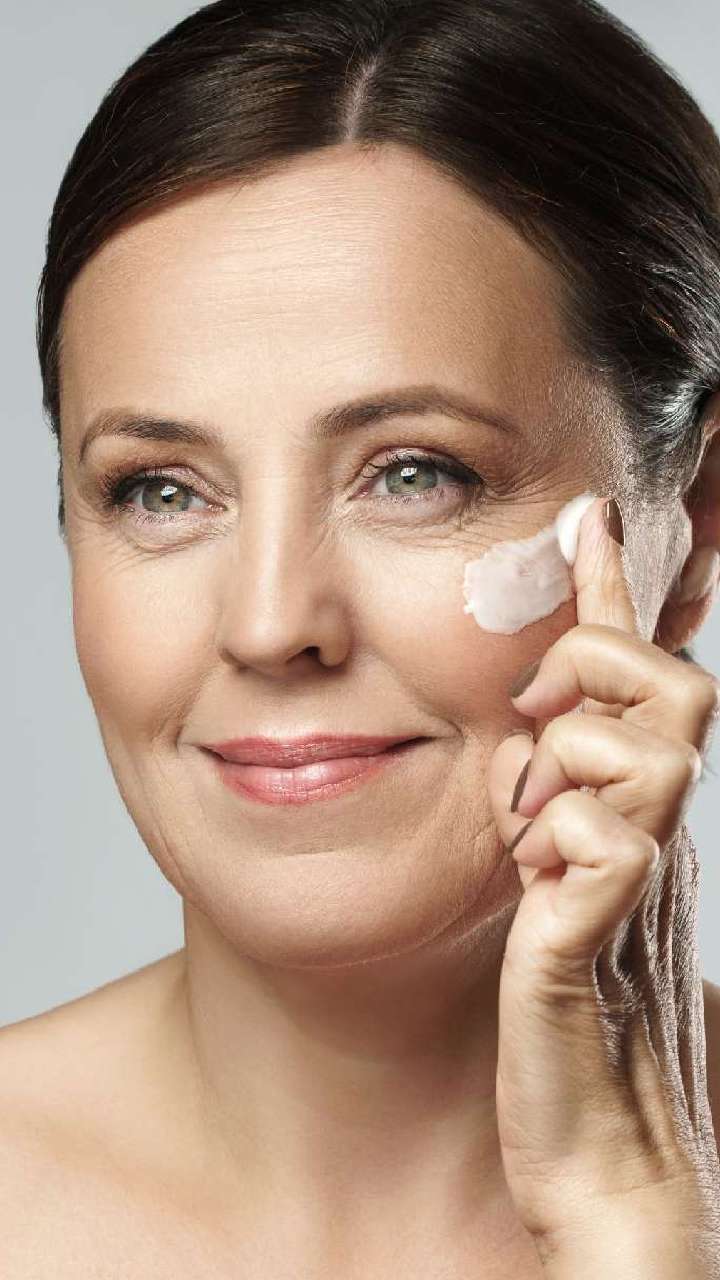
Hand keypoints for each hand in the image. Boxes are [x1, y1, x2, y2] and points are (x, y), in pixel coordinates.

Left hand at [486, 495, 719, 1268]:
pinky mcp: (601, 927)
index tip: (590, 516)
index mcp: (633, 802)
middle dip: (601, 678)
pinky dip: (555, 848)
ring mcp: (639, 871)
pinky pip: (600, 841)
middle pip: (678, 686)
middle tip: (539, 726)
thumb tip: (530, 731)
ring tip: (533, 833)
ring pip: (638, 750)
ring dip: (567, 776)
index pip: (639, 676)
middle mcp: (654, 823)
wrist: (595, 1128)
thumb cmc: (563, 995)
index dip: (615, 591)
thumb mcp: (551, 865)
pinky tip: (535, 887)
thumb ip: (553, 794)